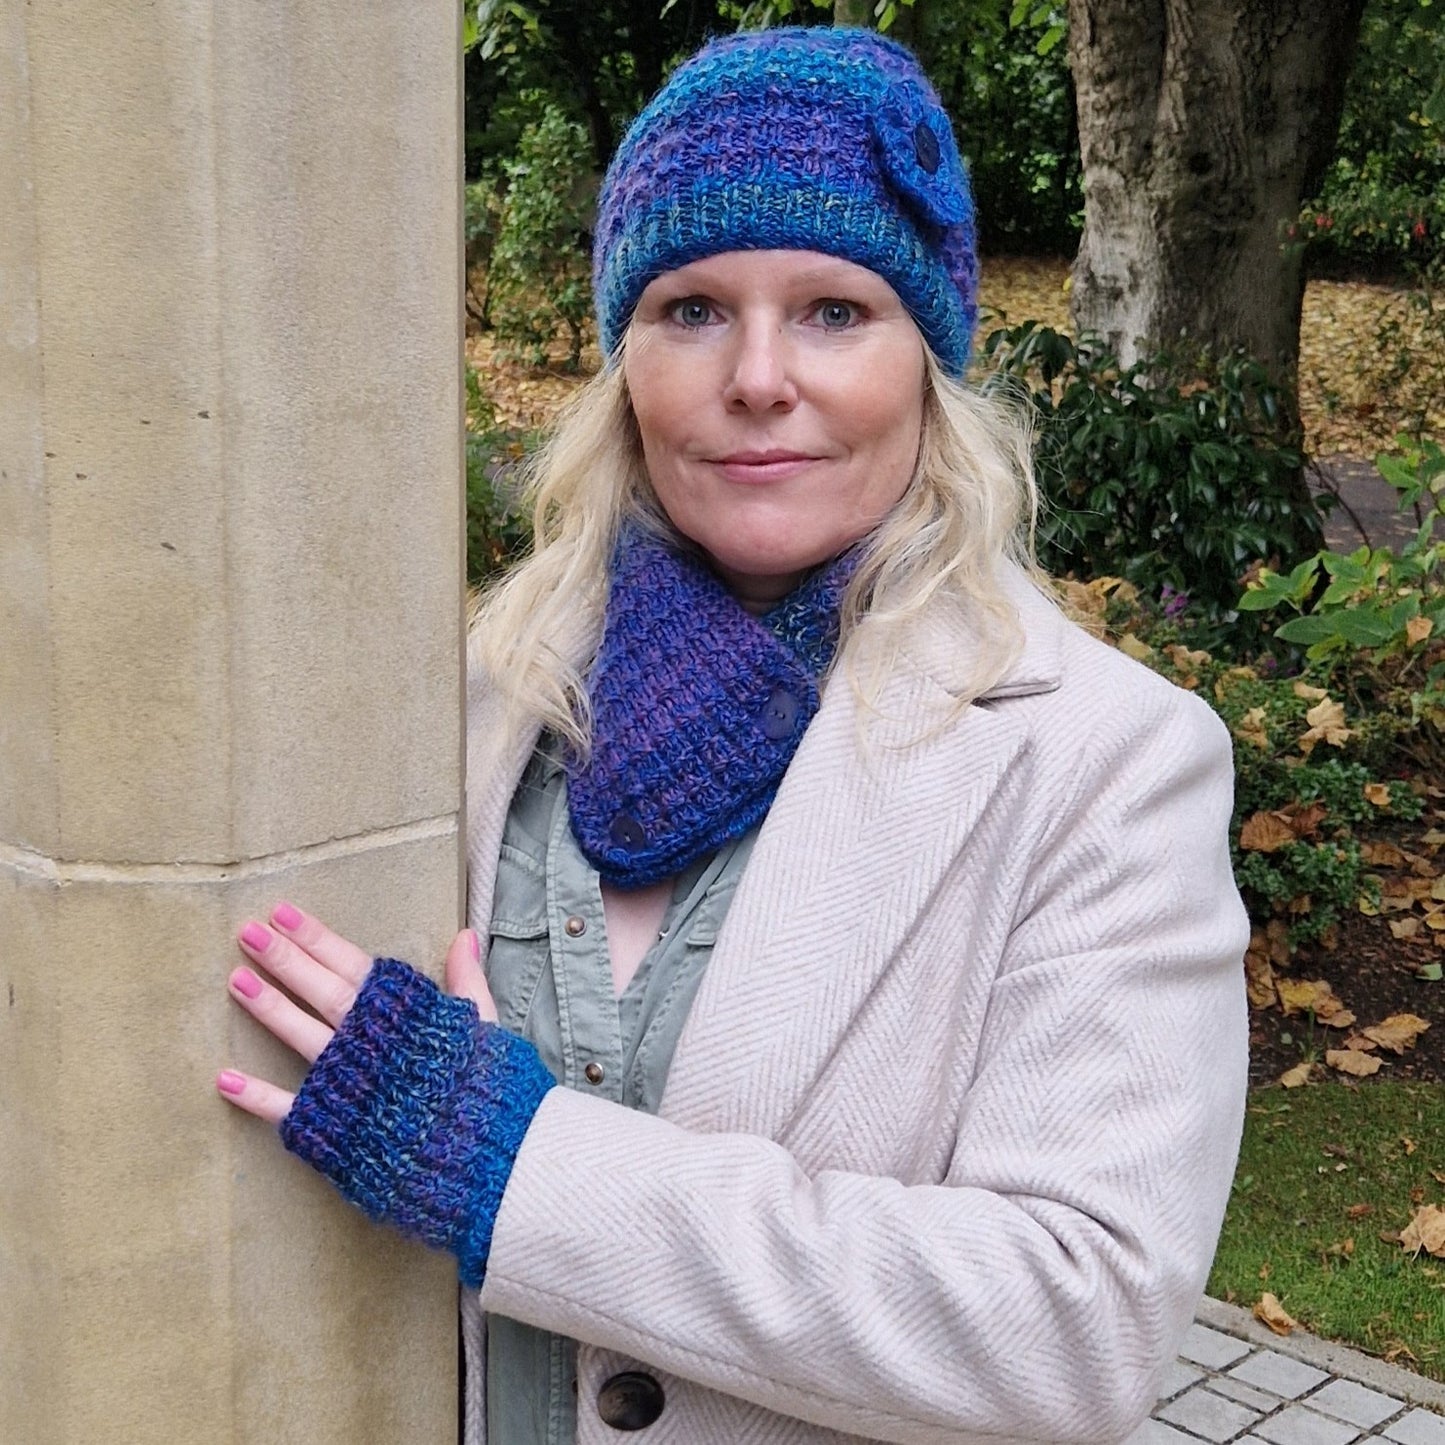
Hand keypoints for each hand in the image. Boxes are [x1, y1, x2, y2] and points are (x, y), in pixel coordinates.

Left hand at [216, 903, 497, 1124]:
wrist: (491, 1158)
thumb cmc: (490, 1091)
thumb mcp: (486, 1027)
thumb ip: (468, 981)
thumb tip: (463, 935)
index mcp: (406, 1014)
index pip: (353, 965)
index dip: (317, 938)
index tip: (282, 913)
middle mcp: (372, 1043)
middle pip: (321, 991)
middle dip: (282, 958)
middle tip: (246, 931)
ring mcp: (350, 1085)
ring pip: (302, 1036)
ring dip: (268, 1008)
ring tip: (236, 980)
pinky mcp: (337, 1128)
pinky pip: (289, 1109)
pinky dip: (257, 1096)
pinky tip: (225, 1079)